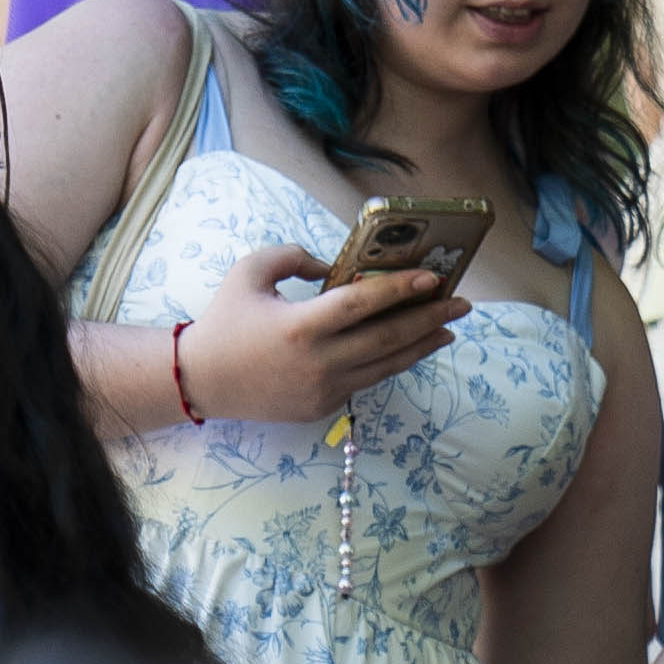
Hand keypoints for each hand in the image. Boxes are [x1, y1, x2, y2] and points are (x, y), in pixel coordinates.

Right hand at [175, 243, 463, 429]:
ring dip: (422, 345)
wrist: (201, 380)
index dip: (400, 290)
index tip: (432, 278)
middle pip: (388, 339)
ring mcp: (324, 389)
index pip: (362, 305)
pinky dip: (395, 362)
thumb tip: (337, 268)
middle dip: (430, 319)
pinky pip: (368, 379)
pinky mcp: (324, 407)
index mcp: (299, 327)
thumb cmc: (225, 320)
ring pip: (387, 365)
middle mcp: (318, 362)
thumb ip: (293, 257)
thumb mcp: (250, 273)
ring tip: (449, 327)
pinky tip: (414, 348)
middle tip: (461, 303)